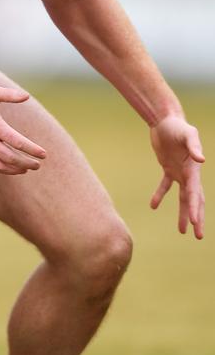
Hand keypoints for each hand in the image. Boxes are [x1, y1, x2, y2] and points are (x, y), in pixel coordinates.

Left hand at [149, 115, 204, 238]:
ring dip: (183, 213)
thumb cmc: (178, 126)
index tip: (195, 224)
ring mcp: (179, 172)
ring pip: (183, 197)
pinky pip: (165, 185)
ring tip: (182, 230)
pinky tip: (154, 206)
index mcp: (194, 169)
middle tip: (198, 235)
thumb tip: (202, 160)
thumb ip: (194, 146)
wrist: (165, 120)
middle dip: (197, 217)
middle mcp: (189, 173)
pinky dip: (160, 195)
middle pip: (195, 200)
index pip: (195, 193)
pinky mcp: (167, 168)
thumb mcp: (188, 134)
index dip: (196, 209)